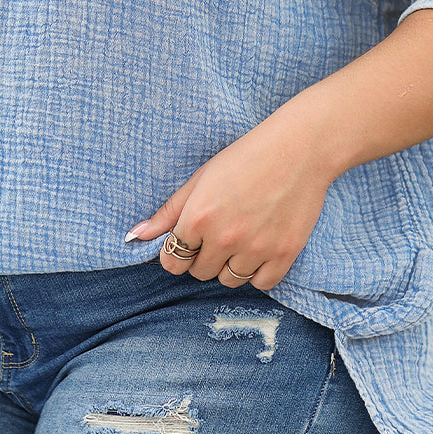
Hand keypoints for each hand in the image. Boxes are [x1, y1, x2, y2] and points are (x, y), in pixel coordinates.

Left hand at [125, 108, 335, 290]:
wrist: (298, 149)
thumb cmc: (245, 158)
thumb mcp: (200, 179)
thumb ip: (168, 212)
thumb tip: (134, 237)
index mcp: (198, 218)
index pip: (172, 262)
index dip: (177, 253)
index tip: (188, 242)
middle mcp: (224, 238)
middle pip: (199, 273)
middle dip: (203, 257)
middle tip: (219, 231)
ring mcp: (256, 249)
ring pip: (229, 280)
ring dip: (229, 265)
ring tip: (240, 237)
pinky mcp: (284, 254)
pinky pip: (261, 284)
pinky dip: (257, 272)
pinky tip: (259, 248)